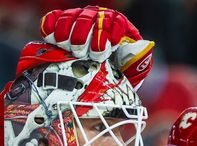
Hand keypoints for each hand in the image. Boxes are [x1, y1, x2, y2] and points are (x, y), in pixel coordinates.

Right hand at [39, 6, 153, 87]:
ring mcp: (78, 19)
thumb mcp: (132, 69)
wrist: (98, 76)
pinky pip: (52, 19)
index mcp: (117, 25)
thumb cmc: (116, 72)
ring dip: (67, 33)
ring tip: (67, 48)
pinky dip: (50, 27)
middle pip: (89, 18)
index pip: (113, 22)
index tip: (101, 53)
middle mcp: (98, 18)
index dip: (105, 35)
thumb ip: (139, 59)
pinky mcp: (61, 24)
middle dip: (84, 36)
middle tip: (81, 52)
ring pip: (70, 17)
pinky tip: (51, 39)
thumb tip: (146, 47)